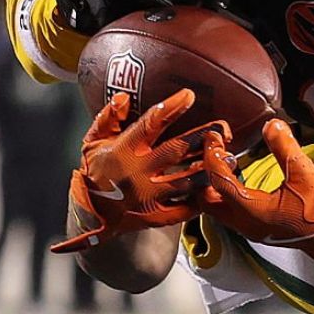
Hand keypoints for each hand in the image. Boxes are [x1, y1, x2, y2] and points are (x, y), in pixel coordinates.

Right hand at [51, 88, 229, 253]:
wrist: (87, 214)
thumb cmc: (94, 172)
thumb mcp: (94, 142)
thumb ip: (109, 118)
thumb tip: (123, 98)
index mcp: (123, 150)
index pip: (148, 125)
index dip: (169, 109)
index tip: (188, 95)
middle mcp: (137, 172)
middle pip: (176, 150)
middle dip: (202, 137)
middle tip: (223, 128)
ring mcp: (147, 197)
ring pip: (185, 181)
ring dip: (207, 168)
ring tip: (226, 156)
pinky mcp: (154, 217)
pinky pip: (182, 210)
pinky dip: (199, 200)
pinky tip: (213, 188)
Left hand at [200, 119, 313, 266]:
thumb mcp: (304, 172)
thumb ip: (284, 146)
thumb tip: (272, 125)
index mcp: (254, 211)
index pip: (219, 182)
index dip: (212, 157)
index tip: (214, 138)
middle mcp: (245, 224)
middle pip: (207, 201)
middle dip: (205, 174)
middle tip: (213, 152)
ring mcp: (249, 229)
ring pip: (216, 208)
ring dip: (214, 185)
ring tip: (222, 161)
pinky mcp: (256, 228)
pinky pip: (228, 211)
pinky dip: (224, 193)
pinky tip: (235, 176)